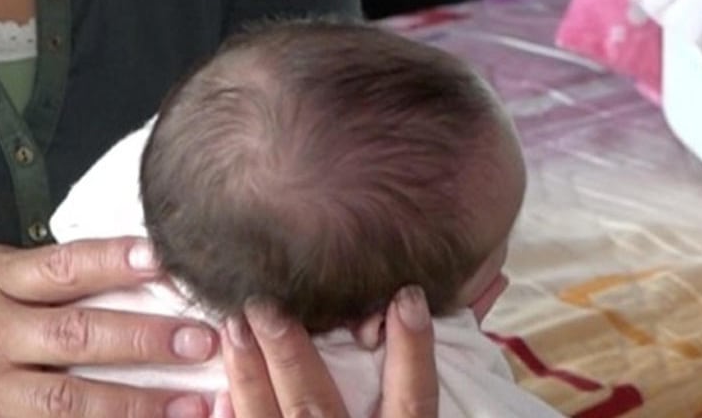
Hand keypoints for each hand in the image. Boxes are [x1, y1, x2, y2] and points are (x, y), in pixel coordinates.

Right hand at [0, 238, 218, 417]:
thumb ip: (32, 279)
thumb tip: (111, 268)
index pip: (63, 265)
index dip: (114, 260)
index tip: (164, 258)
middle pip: (77, 332)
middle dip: (144, 338)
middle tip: (202, 340)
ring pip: (68, 398)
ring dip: (134, 404)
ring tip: (188, 407)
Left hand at [217, 285, 438, 417]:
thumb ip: (434, 374)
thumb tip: (483, 312)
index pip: (413, 402)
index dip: (414, 352)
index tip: (407, 295)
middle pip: (316, 406)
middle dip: (290, 355)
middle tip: (265, 303)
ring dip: (250, 375)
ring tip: (234, 326)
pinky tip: (218, 394)